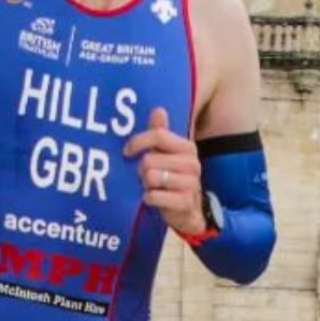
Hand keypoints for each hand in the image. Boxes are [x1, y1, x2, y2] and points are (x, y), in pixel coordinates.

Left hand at [123, 108, 204, 234]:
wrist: (188, 211)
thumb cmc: (173, 178)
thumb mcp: (167, 155)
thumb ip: (160, 133)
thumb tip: (158, 109)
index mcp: (187, 147)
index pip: (159, 135)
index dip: (138, 142)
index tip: (127, 152)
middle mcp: (192, 163)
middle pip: (149, 159)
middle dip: (141, 170)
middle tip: (145, 177)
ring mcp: (191, 183)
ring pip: (151, 177)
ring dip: (146, 185)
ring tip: (152, 187)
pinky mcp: (185, 202)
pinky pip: (154, 196)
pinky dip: (149, 199)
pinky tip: (154, 199)